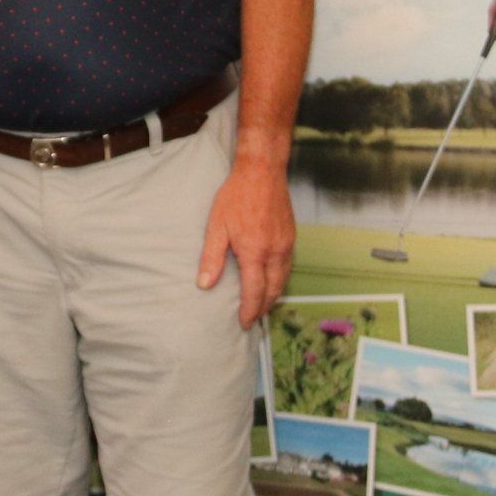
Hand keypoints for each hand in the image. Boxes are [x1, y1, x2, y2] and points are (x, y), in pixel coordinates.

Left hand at [198, 159, 295, 326]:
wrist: (262, 172)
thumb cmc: (236, 196)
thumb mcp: (216, 227)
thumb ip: (211, 258)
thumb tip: (204, 285)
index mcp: (255, 252)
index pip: (255, 292)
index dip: (250, 310)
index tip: (245, 323)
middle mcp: (275, 252)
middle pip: (274, 290)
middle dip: (264, 307)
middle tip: (254, 318)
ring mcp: (286, 244)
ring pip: (284, 279)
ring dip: (273, 295)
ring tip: (262, 304)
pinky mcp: (291, 236)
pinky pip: (288, 265)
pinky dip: (280, 279)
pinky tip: (271, 279)